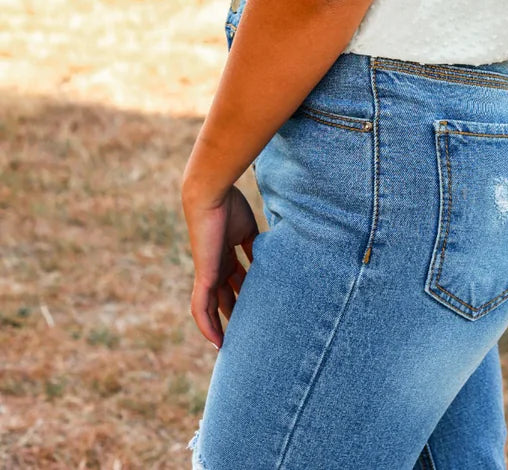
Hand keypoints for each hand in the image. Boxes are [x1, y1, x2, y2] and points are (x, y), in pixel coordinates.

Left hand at [182, 183, 259, 348]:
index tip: (254, 306)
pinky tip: (217, 342)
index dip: (243, 292)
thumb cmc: (230, 204)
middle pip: (225, 295)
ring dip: (221, 325)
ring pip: (213, 306)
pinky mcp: (204, 276)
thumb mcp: (248, 229)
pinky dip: (207, 325)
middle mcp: (216, 265)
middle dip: (234, 312)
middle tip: (246, 332)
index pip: (235, 278)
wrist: (211, 194)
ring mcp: (208, 272)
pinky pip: (202, 307)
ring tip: (231, 346)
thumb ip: (255, 246)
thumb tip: (271, 260)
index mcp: (226, 252)